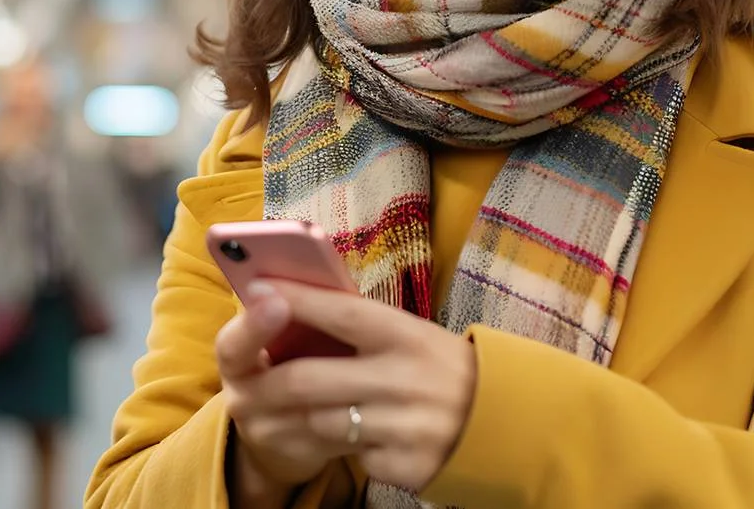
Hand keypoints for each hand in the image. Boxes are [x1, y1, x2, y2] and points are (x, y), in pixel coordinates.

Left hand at [243, 280, 477, 492]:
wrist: (507, 425)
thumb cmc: (441, 370)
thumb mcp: (414, 337)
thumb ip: (362, 326)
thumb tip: (288, 302)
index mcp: (408, 335)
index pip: (340, 312)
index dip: (295, 300)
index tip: (257, 289)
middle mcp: (407, 378)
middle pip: (310, 379)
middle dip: (269, 385)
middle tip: (246, 389)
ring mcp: (408, 425)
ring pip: (322, 422)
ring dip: (307, 420)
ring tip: (307, 415)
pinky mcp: (409, 464)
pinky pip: (354, 457)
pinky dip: (350, 449)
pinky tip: (363, 439)